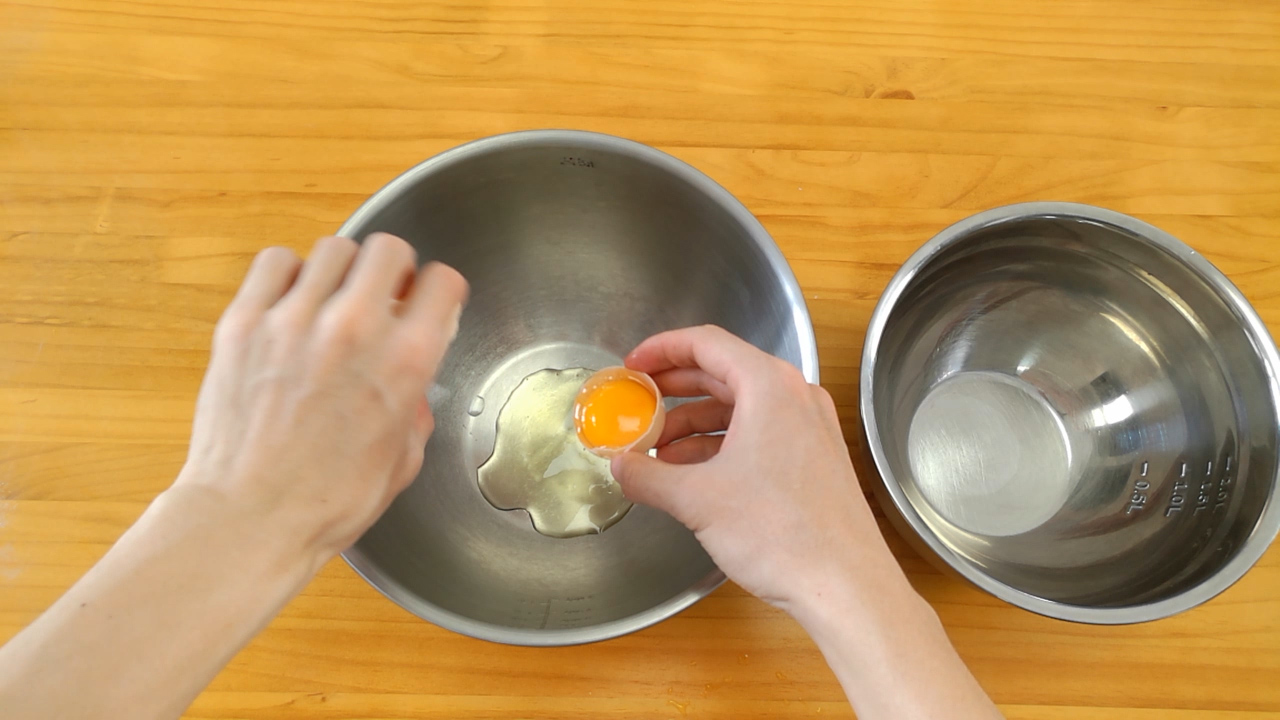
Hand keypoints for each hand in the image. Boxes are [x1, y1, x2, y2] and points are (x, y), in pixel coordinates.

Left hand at [177, 233, 467, 565]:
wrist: (250, 517)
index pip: (442, 283)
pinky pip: (274, 263)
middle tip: (385, 293)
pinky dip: (288, 274)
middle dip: (394, 270)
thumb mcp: (402, 460)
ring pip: (333, 249)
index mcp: (404, 362)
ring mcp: (294, 319)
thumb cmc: (327, 502)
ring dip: (341, 271)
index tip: (430, 300)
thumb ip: (414, 410)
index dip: (440, 291)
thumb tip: (409, 389)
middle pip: (389, 249)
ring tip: (333, 299)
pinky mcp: (245, 322)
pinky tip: (290, 303)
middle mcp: (354, 328)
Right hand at [610, 325, 903, 612]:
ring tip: (656, 450)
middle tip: (636, 401)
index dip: (661, 349)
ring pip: (740, 406)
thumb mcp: (697, 500)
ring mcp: (809, 426)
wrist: (845, 585)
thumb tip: (620, 466)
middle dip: (674, 388)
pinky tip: (692, 472)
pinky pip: (759, 433)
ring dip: (694, 422)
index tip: (631, 366)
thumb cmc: (780, 533)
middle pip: (723, 372)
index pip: (706, 343)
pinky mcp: (814, 457)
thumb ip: (648, 475)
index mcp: (769, 386)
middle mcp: (795, 396)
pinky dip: (721, 443)